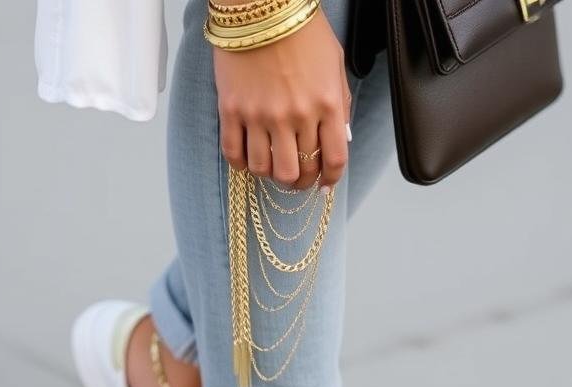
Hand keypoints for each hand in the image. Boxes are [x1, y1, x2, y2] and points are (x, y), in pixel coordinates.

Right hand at [213, 8, 350, 190]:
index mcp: (326, 105)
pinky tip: (247, 159)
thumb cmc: (301, 31)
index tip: (324, 184)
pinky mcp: (232, 110)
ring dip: (270, 175)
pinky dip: (242, 164)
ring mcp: (261, 115)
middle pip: (298, 173)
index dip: (329, 180)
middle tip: (297, 177)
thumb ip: (339, 106)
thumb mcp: (335, 66)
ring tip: (271, 166)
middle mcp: (295, 116)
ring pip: (266, 170)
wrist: (261, 6)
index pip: (332, 161)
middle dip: (300, 182)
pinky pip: (235, 154)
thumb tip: (337, 140)